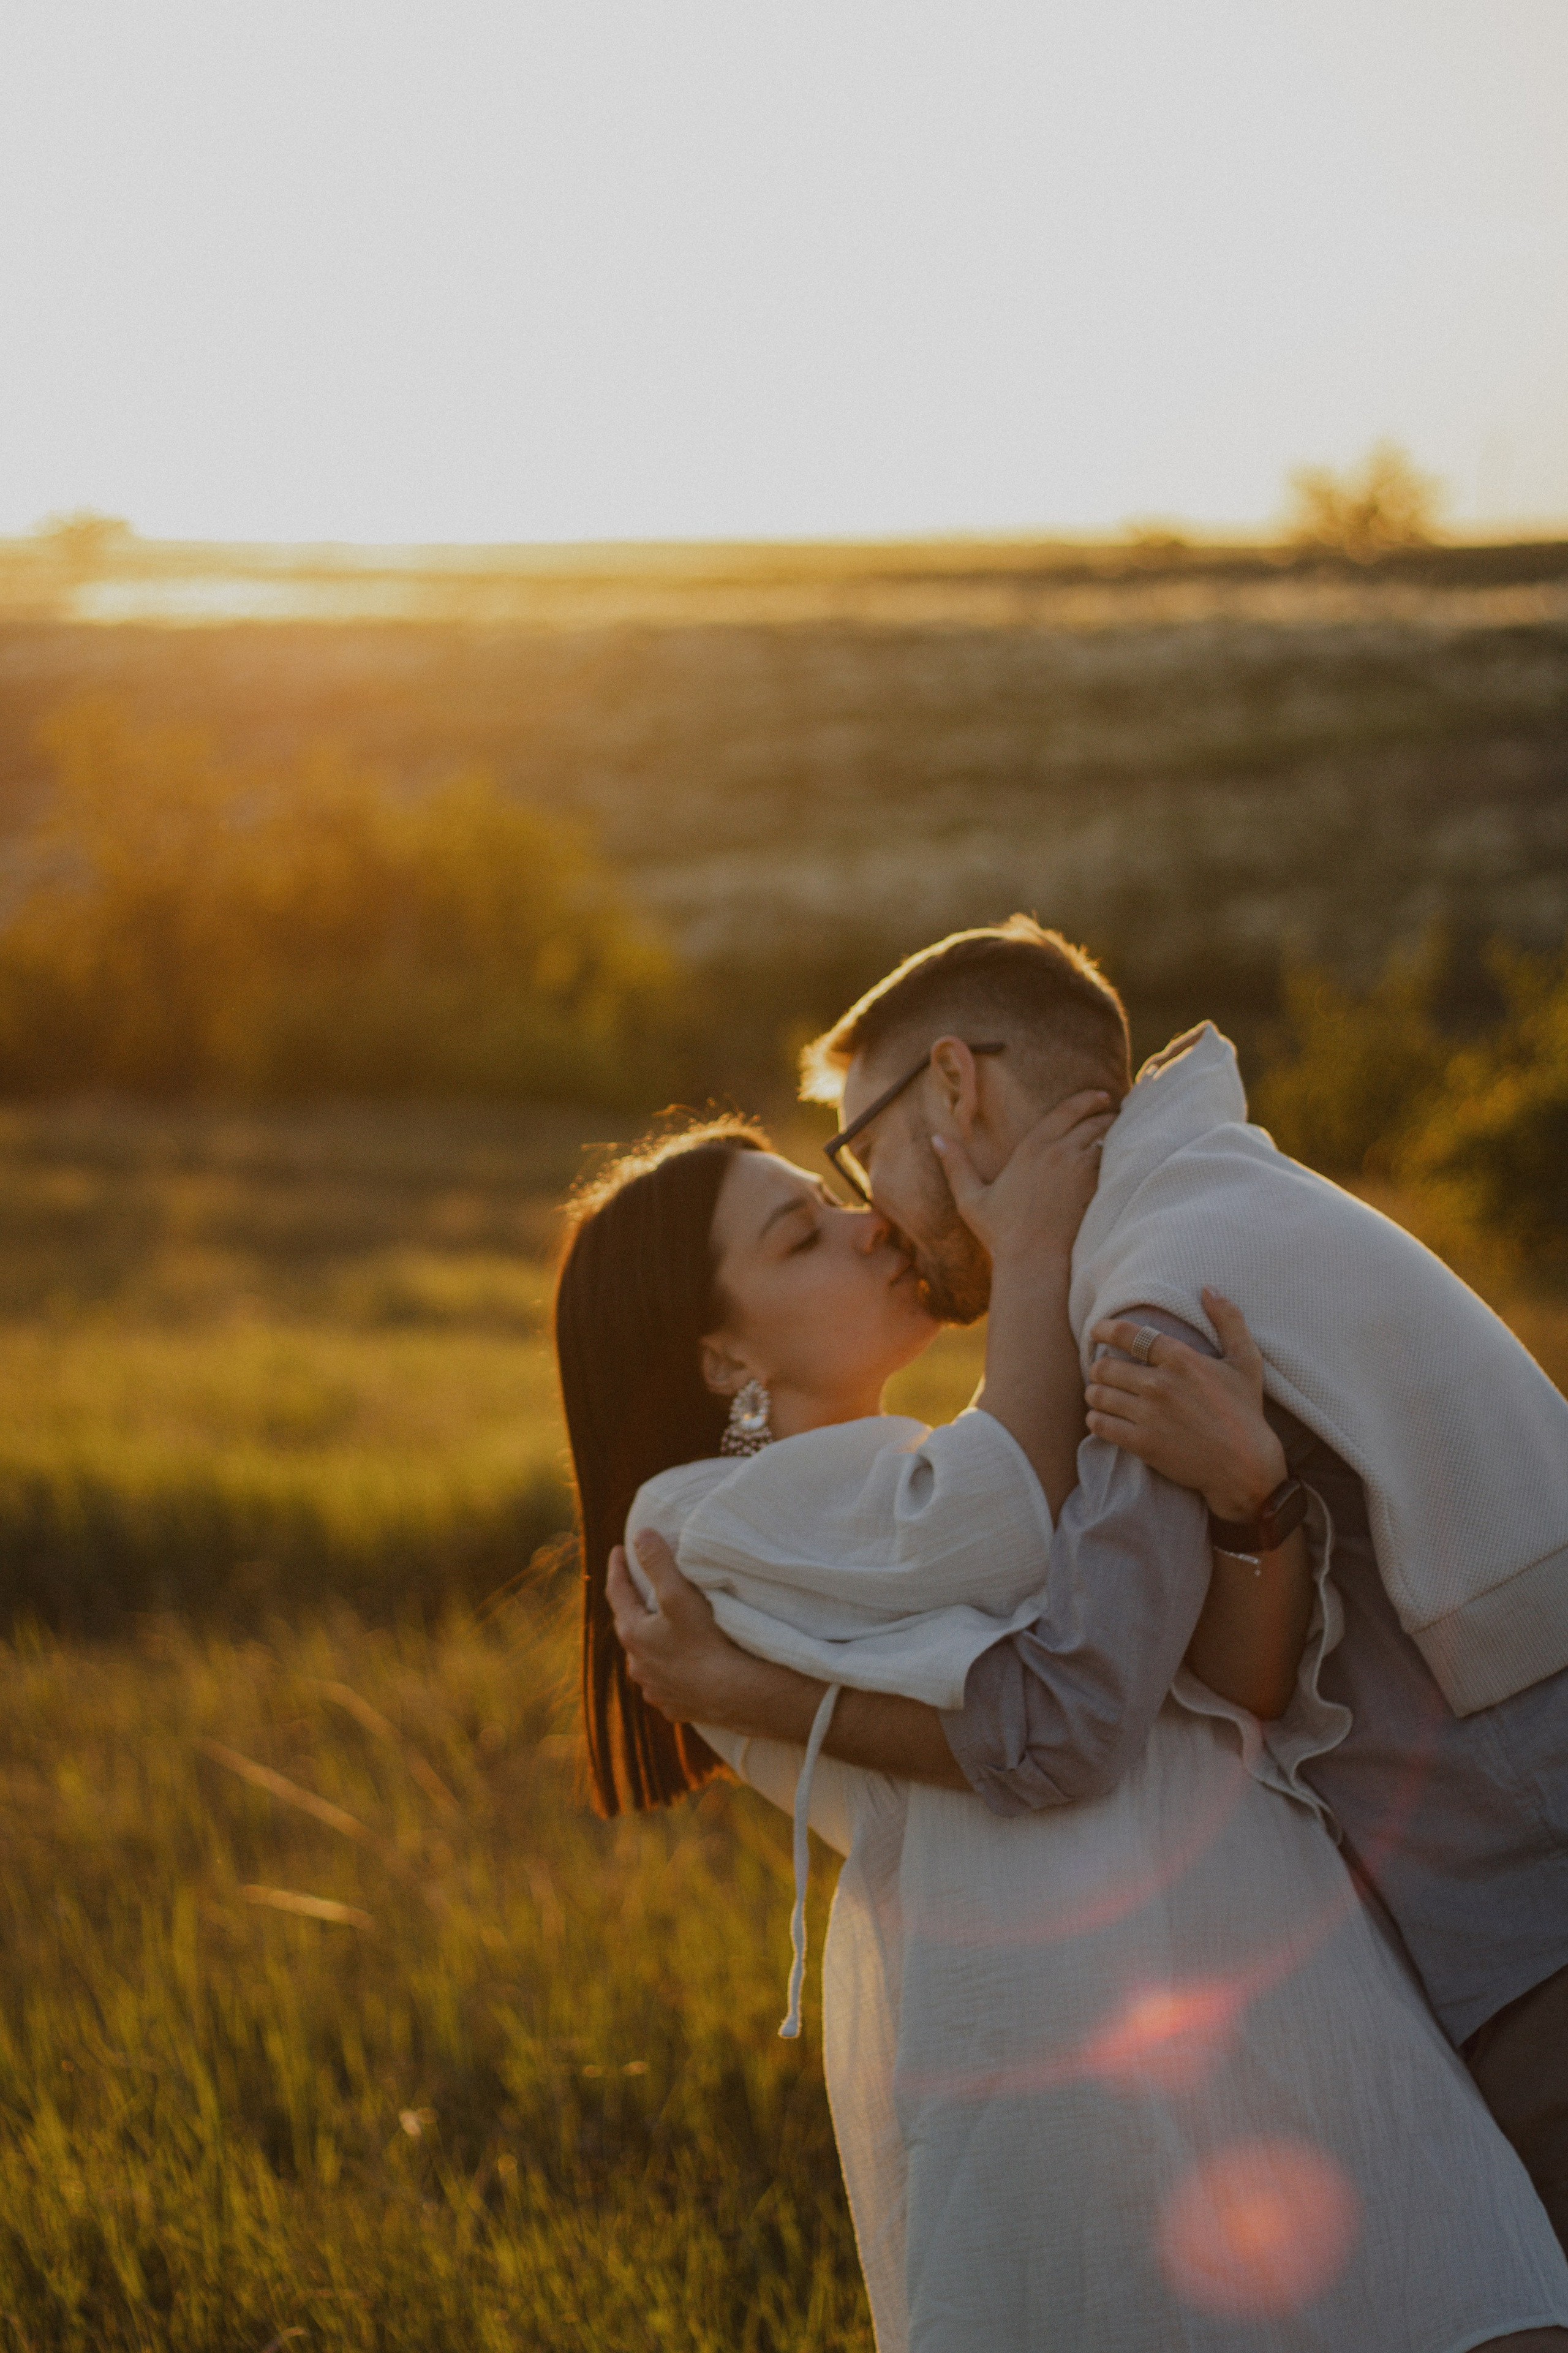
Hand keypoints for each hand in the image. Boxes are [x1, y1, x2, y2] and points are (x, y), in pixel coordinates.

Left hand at [608, 1530, 762, 1727]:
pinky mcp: (673, 1706)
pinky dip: (669, 1671)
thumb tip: (640, 1535)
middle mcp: (637, 1664)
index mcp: (633, 1634)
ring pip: (647, 1659)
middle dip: (634, 1607)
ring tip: (663, 1631)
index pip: (617, 1592)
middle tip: (640, 1589)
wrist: (733, 1694)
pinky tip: (681, 1669)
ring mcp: (654, 1689)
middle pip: (630, 1627)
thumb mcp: (679, 1594)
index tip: (619, 1550)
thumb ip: (658, 1563)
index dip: (617, 1568)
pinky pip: (666, 1684)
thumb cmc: (706, 1642)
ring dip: (651, 1643)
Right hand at [932, 1089, 1112, 1268]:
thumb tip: (937, 1138)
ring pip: (1109, 1139)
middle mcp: (1060, 1153)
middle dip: (1107, 1113)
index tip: (1100, 1096)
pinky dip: (1122, 1155)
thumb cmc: (1001, 1232)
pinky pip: (1116, 1163)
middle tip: (1117, 1110)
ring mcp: (1081, 1172)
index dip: (1087, 1100)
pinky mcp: (1096, 1191)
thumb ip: (956, 1165)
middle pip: (1094, 1121)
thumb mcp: (970, 1199)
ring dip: (1118, 1132)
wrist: (1033, 1262)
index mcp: (1032, 1148)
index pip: (1067, 1111)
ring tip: (1125, 1129)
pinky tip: (1128, 1156)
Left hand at [1086, 1289, 1287, 1521]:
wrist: (1245, 1466)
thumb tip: (1208, 1288)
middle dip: (1099, 1367)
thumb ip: (1229, 1320)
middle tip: (1104, 1372)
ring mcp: (1149, 1415)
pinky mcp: (1142, 1443)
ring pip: (1098, 1395)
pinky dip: (1095, 1420)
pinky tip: (1102, 1419)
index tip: (1096, 1331)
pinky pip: (1100, 1425)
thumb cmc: (1245, 1412)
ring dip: (1095, 1393)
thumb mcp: (1246, 1361)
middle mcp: (1160, 1384)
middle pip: (1105, 1366)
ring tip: (1101, 1395)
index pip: (1127, 1335)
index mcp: (1181, 1359)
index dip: (1104, 1329)